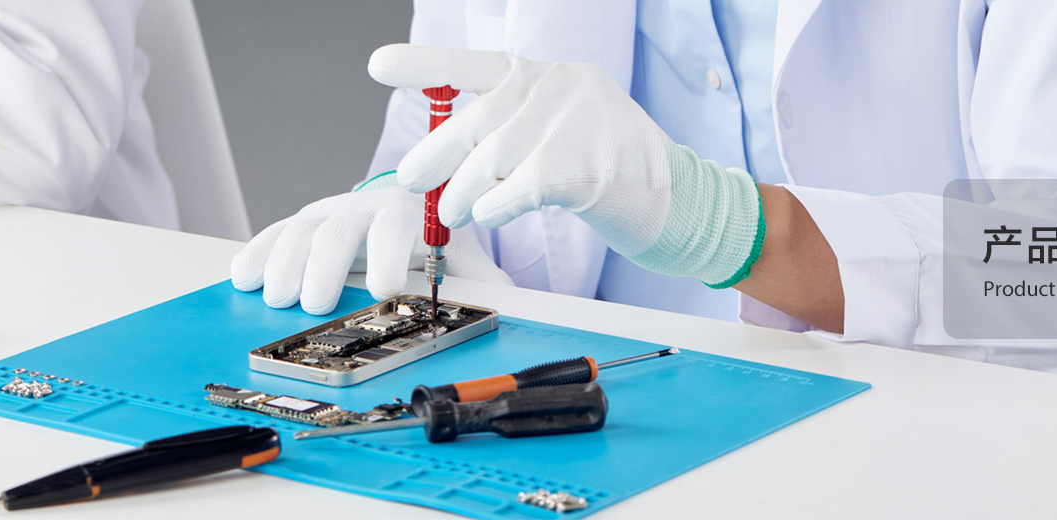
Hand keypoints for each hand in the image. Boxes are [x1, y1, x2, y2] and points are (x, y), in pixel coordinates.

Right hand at [230, 178, 511, 314]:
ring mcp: (334, 212)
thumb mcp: (474, 264)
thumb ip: (487, 286)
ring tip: (275, 296)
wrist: (422, 212)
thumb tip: (502, 307)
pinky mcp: (307, 223)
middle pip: (340, 226)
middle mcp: (368, 206)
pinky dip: (258, 253)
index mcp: (413, 213)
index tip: (384, 290)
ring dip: (285, 262)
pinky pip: (277, 232)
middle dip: (325, 265)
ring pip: (303, 228)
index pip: (399, 225)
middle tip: (314, 303)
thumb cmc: (447, 247)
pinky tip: (243, 276)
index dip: (389, 254)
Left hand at [369, 44, 765, 287]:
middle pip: (475, 122)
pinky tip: (488, 215)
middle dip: (435, 155)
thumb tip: (449, 160)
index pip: (476, 65)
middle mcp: (558, 89)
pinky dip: (495, 205)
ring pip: (490, 162)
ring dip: (462, 193)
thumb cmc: (611, 170)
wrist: (678, 200)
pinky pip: (519, 188)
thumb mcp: (561, 131)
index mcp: (548, 75)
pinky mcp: (586, 168)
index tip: (378, 65)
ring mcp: (574, 125)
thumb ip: (513, 131)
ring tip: (455, 212)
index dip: (425, 64)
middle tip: (412, 180)